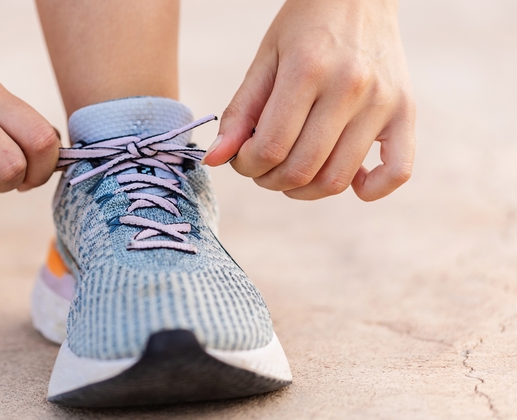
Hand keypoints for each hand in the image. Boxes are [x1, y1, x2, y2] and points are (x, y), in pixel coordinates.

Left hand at [203, 0, 414, 200]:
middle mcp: (350, 86)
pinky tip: (349, 181)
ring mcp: (383, 101)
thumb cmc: (304, 27)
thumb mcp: (265, 60)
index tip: (242, 157)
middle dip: (269, 180)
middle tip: (263, 167)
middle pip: (302, 169)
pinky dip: (369, 189)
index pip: (271, 147)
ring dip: (304, 190)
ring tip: (291, 172)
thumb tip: (214, 160)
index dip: (247, 165)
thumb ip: (239, 111)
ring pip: (338, 178)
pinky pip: (397, 172)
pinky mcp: (407, 111)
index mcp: (308, 69)